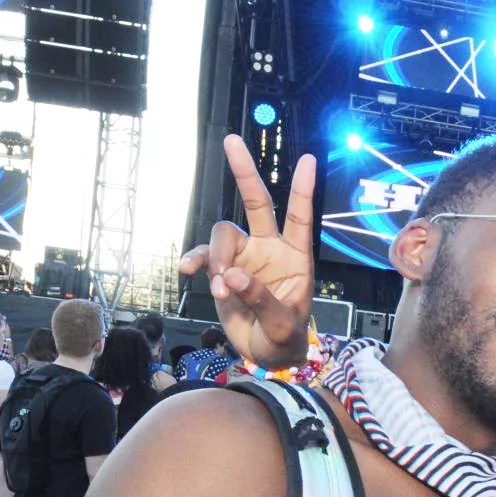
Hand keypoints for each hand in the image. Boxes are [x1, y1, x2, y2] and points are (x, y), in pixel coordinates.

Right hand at [177, 137, 316, 370]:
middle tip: (231, 141)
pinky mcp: (222, 271)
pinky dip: (195, 261)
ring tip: (221, 288)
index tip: (308, 159)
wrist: (265, 355)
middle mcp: (269, 249)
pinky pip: (203, 256)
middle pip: (256, 202)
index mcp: (295, 257)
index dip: (302, 189)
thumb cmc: (284, 339)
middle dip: (244, 171)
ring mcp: (244, 257)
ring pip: (223, 235)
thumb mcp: (281, 325)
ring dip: (217, 257)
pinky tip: (186, 271)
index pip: (299, 217)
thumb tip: (233, 276)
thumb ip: (261, 300)